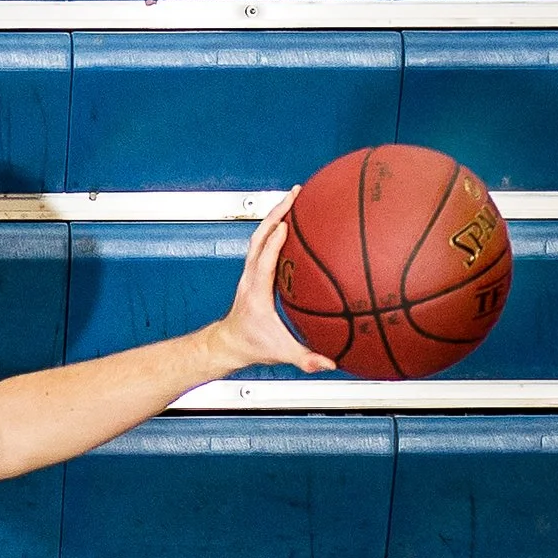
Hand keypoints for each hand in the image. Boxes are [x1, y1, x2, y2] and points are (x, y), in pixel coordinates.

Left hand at [213, 187, 336, 374]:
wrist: (227, 344)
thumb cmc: (250, 346)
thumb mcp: (279, 353)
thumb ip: (305, 359)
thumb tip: (330, 364)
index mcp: (256, 293)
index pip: (263, 261)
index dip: (273, 243)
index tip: (286, 225)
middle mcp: (250, 277)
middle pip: (259, 237)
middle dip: (277, 213)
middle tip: (296, 194)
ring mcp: (250, 272)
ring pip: (259, 235)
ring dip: (276, 214)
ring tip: (296, 197)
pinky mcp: (254, 271)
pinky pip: (264, 243)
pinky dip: (277, 227)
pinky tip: (295, 220)